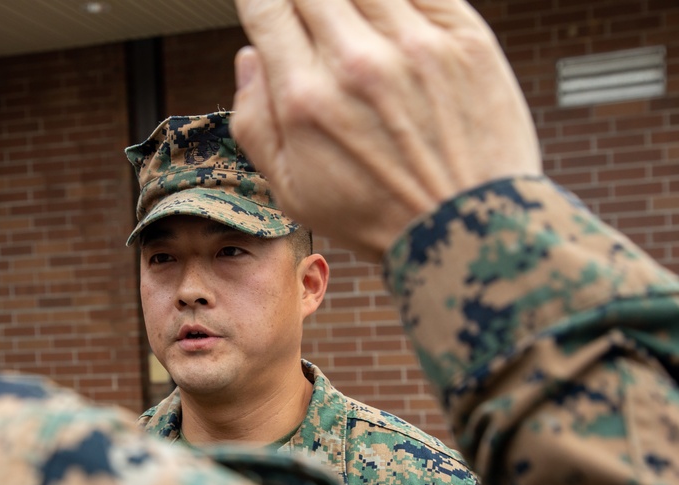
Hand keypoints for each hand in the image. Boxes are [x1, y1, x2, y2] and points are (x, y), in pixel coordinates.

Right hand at [230, 0, 541, 260]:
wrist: (468, 229)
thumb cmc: (374, 215)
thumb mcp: (291, 192)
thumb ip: (254, 122)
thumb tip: (249, 55)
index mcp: (305, 100)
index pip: (266, 5)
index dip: (260, 1)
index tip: (267, 8)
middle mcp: (356, 62)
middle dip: (301, 2)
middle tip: (311, 23)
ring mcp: (415, 45)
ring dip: (350, 4)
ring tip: (357, 35)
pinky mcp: (466, 37)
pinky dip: (399, 4)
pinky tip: (394, 30)